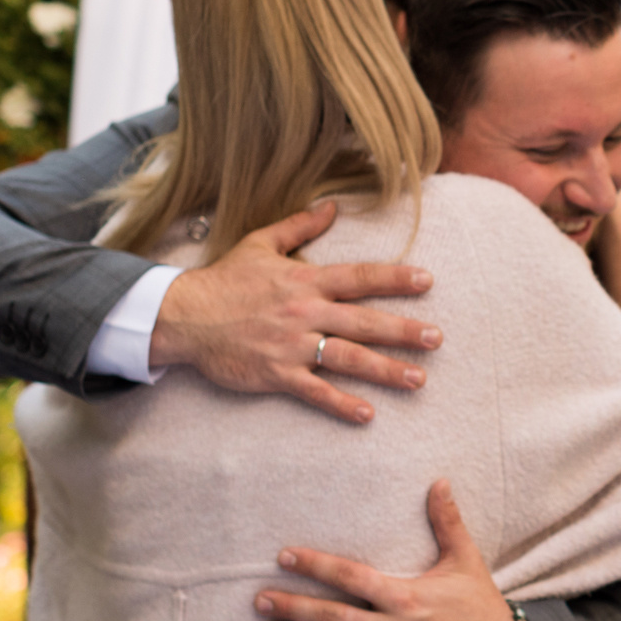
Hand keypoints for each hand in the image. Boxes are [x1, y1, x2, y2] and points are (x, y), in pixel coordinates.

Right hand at [149, 202, 441, 424]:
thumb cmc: (223, 280)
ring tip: (419, 379)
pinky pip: (315, 391)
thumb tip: (331, 206)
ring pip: (348, 358)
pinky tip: (367, 414)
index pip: (360, 277)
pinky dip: (341, 403)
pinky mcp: (276, 373)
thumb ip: (299, 226)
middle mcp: (305, 312)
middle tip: (437, 339)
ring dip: (386, 370)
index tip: (428, 281)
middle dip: (404, 331)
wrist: (182, 316)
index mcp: (305, 280)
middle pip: (364, 322)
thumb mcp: (260, 244)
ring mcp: (292, 345)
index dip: (395, 279)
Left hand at [257, 480, 516, 620]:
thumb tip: (438, 482)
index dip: (315, 566)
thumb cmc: (480, 605)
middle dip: (293, 607)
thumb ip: (446, 522)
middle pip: (332, 617)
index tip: (285, 557)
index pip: (350, 577)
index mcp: (406, 596)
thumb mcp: (465, 560)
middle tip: (260, 601)